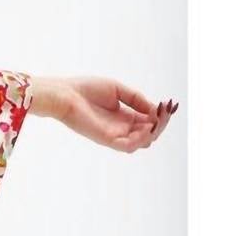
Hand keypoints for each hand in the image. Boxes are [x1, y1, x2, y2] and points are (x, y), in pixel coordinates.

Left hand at [30, 75, 176, 152]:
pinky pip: (129, 146)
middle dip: (162, 123)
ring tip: (158, 116)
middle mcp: (120, 129)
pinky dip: (142, 138)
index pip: (148, 122)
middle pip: (149, 134)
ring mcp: (114, 136)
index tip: (169, 104)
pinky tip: (149, 124)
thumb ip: (137, 99)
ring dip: (155, 130)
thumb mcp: (119, 90)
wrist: (65, 94)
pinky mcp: (106, 139)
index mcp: (124, 117)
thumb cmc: (86, 89)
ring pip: (142, 142)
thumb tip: (156, 108)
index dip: (161, 115)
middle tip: (165, 110)